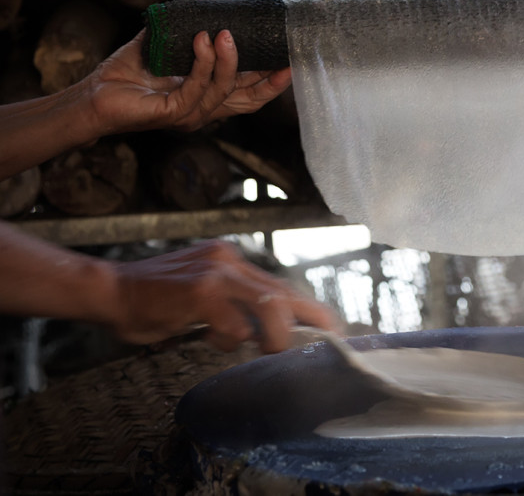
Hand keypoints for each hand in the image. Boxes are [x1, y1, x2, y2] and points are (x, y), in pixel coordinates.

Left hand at [85, 24, 291, 136]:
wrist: (93, 96)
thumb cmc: (125, 74)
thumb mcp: (162, 46)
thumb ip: (183, 27)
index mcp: (206, 97)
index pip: (248, 93)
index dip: (271, 80)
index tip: (288, 60)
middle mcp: (204, 110)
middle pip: (249, 101)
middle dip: (270, 82)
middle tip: (284, 59)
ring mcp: (191, 115)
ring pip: (224, 89)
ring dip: (227, 59)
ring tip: (223, 32)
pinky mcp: (175, 114)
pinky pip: (197, 88)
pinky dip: (202, 63)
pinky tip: (200, 41)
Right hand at [110, 241, 340, 352]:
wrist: (108, 290)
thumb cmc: (151, 300)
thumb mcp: (201, 297)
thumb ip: (232, 307)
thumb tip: (265, 332)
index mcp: (232, 261)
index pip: (281, 285)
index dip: (308, 308)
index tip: (330, 328)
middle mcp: (229, 261)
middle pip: (285, 291)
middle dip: (310, 319)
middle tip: (326, 340)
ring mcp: (216, 273)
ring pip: (270, 303)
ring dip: (274, 334)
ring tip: (266, 349)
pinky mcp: (200, 291)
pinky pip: (234, 323)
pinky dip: (230, 339)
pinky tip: (210, 338)